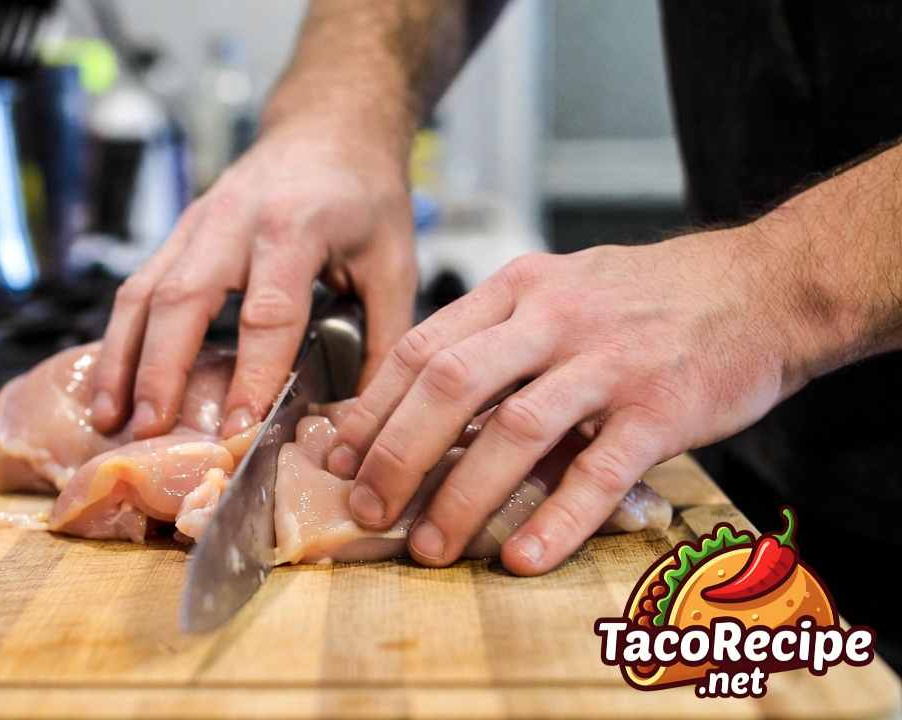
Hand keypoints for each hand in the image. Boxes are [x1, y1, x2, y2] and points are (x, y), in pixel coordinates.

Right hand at [89, 117, 416, 438]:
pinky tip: (111, 387)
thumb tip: (360, 418)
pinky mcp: (178, 233)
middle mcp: (235, 220)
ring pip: (143, 292)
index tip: (239, 428)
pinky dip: (118, 340)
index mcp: (296, 226)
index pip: (268, 311)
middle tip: (151, 432)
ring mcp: (197, 223)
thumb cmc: (365, 195)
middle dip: (162, 370)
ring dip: (121, 360)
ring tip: (108, 419)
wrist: (330, 126)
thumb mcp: (395, 261)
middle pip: (183, 298)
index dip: (252, 374)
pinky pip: (137, 287)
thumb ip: (384, 338)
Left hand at [328, 229, 816, 572]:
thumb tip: (419, 413)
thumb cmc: (646, 299)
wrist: (762, 285)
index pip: (422, 347)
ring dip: (463, 495)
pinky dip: (556, 518)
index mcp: (518, 288)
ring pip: (516, 428)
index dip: (373, 408)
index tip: (338, 457)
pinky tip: (522, 556)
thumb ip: (495, 339)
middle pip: (451, 385)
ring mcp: (609, 361)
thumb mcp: (559, 290)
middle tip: (366, 510)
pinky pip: (600, 469)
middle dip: (397, 454)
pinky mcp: (663, 406)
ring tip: (430, 546)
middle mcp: (554, 317)